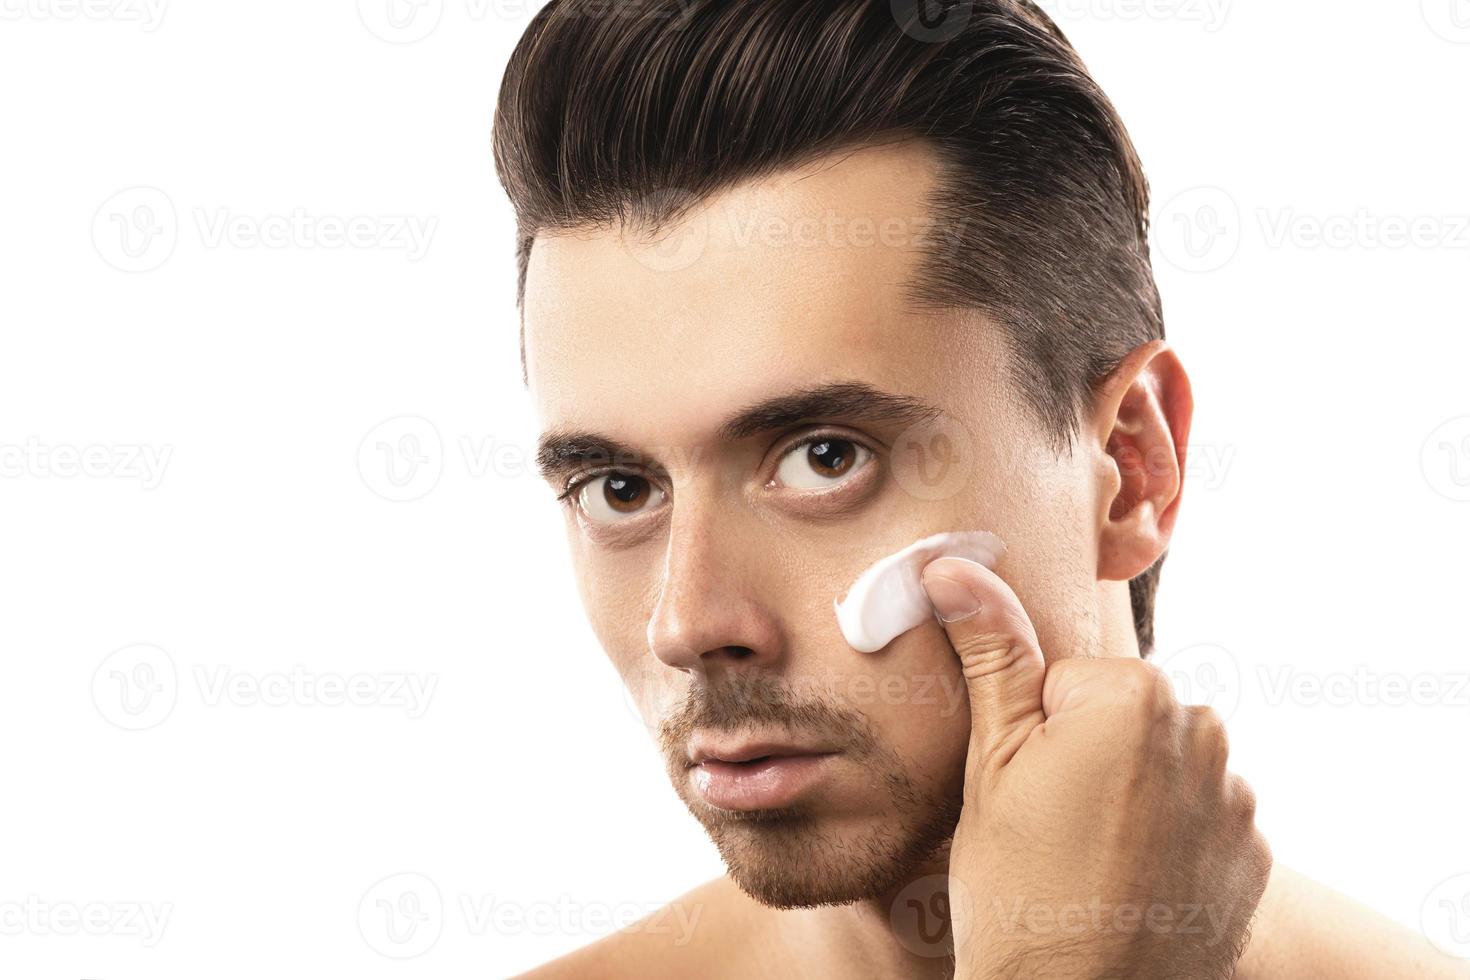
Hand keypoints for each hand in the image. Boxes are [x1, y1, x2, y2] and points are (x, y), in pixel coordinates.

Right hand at [921, 557, 1270, 979]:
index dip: (1033, 732)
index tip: (1025, 790)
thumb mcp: (990, 766)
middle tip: (1046, 825)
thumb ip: (990, 656)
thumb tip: (952, 567)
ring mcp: (1236, 798)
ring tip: (1085, 860)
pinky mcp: (1253, 852)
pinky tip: (1126, 881)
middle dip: (1084, 754)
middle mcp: (1205, 734)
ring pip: (1156, 764)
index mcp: (1136, 696)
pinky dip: (1164, 838)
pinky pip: (1195, 815)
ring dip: (1127, 795)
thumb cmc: (1020, 890)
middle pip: (1119, 715)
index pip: (1066, 679)